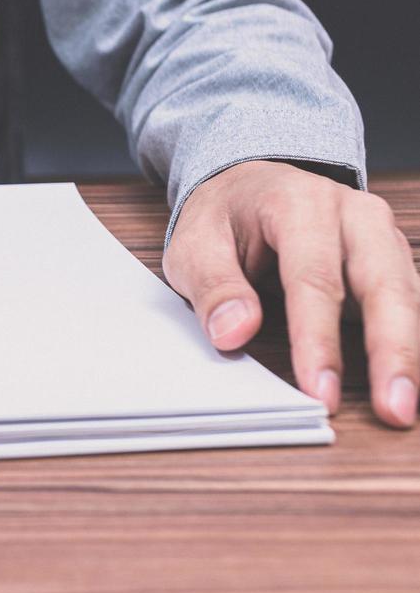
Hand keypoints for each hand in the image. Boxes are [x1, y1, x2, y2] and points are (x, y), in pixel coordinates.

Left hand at [165, 160, 419, 427]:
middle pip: (384, 285)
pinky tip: (409, 380)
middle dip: (392, 351)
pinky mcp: (393, 259)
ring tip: (404, 407)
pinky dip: (411, 340)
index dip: (318, 339)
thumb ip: (214, 287)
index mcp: (299, 204)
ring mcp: (380, 236)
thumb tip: (234, 333)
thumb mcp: (194, 245)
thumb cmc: (223, 217)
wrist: (248, 183)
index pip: (314, 279)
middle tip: (394, 410)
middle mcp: (353, 215)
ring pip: (408, 295)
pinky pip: (411, 302)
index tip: (320, 390)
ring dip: (409, 353)